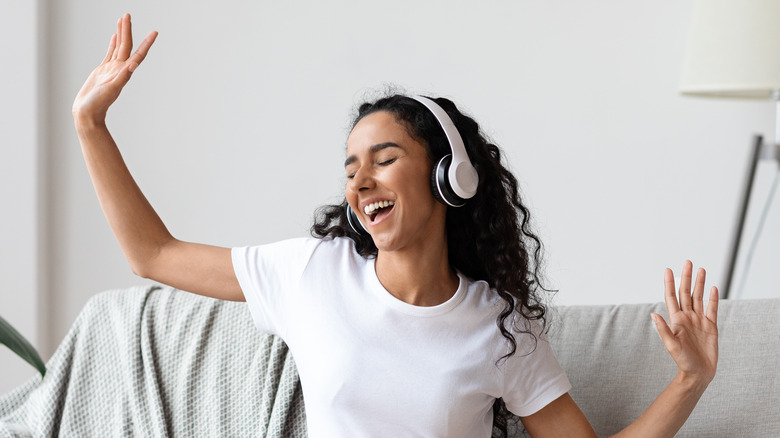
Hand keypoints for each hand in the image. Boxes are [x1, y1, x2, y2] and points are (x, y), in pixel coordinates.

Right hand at [72, 14, 157, 122]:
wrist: (88, 112)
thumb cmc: (99, 104)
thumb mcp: (111, 89)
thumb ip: (122, 77)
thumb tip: (132, 66)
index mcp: (124, 72)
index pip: (138, 54)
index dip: (146, 43)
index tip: (155, 32)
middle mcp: (120, 69)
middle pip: (126, 45)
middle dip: (127, 30)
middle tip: (128, 14)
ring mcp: (112, 69)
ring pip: (118, 47)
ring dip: (121, 34)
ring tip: (123, 19)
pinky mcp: (102, 70)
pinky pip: (109, 53)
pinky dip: (112, 43)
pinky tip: (114, 36)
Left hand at [652, 261, 718, 385]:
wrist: (698, 373)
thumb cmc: (682, 361)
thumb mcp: (671, 345)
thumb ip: (663, 330)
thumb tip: (653, 314)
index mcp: (676, 320)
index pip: (671, 296)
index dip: (669, 283)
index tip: (668, 269)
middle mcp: (687, 317)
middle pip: (686, 293)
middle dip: (687, 277)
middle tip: (687, 262)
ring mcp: (699, 321)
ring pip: (699, 298)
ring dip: (700, 284)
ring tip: (701, 270)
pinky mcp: (710, 326)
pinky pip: (712, 309)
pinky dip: (713, 298)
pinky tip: (713, 288)